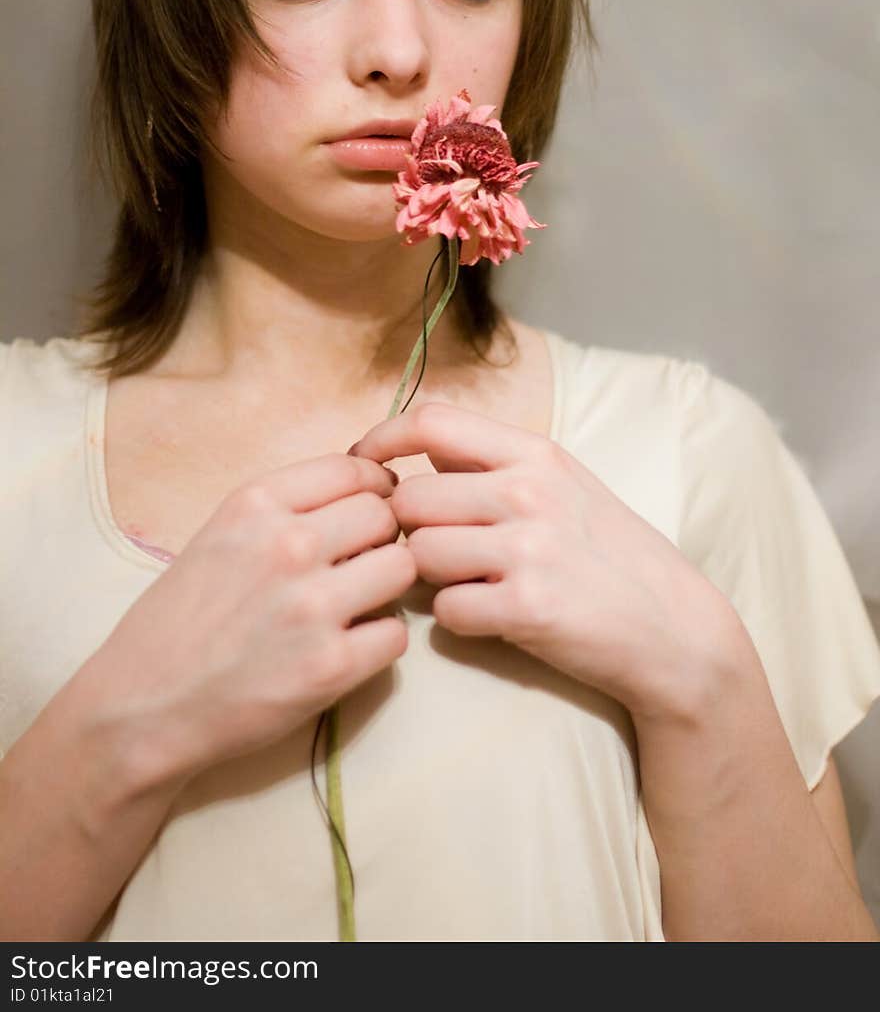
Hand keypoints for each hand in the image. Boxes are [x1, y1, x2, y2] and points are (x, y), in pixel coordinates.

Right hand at [80, 454, 415, 787]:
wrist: (142, 705)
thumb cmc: (181, 619)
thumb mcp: (221, 534)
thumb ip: (286, 510)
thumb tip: (365, 493)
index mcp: (256, 504)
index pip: (353, 469)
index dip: (373, 488)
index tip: (372, 506)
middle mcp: (287, 545)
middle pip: (385, 515)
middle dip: (381, 537)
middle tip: (361, 564)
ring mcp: (312, 606)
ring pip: (402, 567)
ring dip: (387, 587)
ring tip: (357, 605)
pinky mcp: (330, 666)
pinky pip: (396, 633)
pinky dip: (379, 641)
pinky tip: (347, 647)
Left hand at [350, 402, 734, 720]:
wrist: (672, 627)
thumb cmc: (608, 554)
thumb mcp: (562, 484)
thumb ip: (493, 463)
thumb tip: (419, 449)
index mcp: (534, 453)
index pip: (431, 422)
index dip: (381, 440)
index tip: (362, 466)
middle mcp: (529, 492)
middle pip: (409, 499)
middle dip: (405, 530)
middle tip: (431, 551)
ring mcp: (529, 549)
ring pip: (420, 555)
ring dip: (429, 577)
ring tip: (468, 584)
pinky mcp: (528, 608)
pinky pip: (446, 610)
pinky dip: (457, 619)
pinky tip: (490, 615)